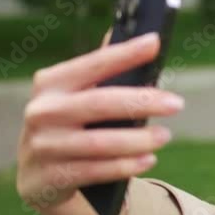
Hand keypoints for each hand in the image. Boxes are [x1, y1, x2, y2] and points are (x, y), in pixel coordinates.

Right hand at [16, 30, 182, 214]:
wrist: (37, 178)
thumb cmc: (70, 127)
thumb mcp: (77, 97)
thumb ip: (103, 71)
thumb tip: (138, 35)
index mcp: (51, 84)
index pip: (92, 65)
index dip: (124, 54)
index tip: (155, 42)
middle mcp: (42, 112)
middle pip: (99, 103)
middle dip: (141, 102)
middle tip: (177, 103)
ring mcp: (42, 146)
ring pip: (99, 142)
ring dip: (138, 140)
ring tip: (165, 136)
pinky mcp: (49, 177)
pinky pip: (95, 171)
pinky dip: (126, 166)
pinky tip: (149, 160)